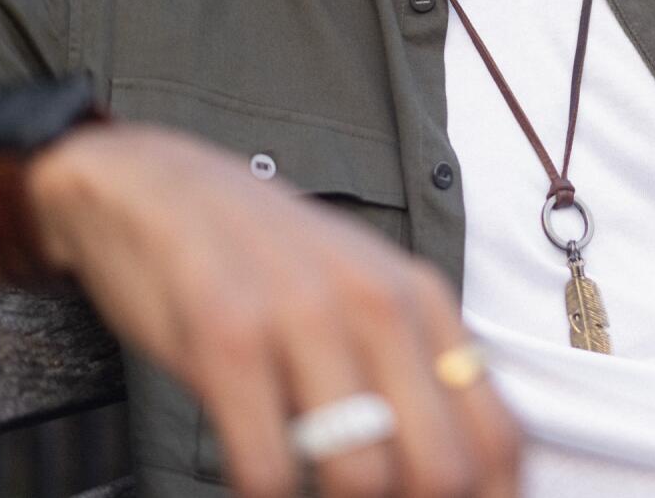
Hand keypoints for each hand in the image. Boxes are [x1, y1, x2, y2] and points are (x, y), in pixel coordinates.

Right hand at [27, 122, 520, 497]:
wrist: (156, 186)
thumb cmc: (266, 261)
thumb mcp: (363, 292)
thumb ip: (413, 368)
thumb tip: (462, 473)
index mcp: (423, 302)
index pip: (498, 436)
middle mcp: (378, 305)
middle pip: (442, 470)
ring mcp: (303, 318)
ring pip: (363, 479)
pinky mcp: (227, 339)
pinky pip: (268, 469)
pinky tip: (261, 490)